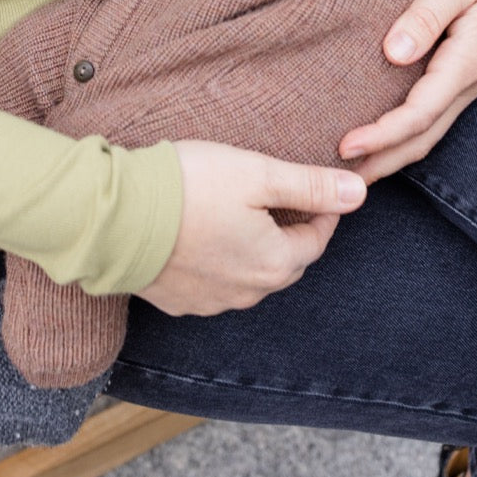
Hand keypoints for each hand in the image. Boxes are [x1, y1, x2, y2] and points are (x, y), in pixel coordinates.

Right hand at [135, 139, 366, 316]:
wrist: (116, 217)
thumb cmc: (189, 188)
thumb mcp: (257, 174)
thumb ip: (310, 185)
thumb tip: (360, 191)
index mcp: (272, 263)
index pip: (315, 241)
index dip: (323, 212)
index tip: (320, 190)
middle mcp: (246, 293)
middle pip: (284, 262)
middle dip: (291, 233)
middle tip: (284, 199)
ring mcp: (210, 302)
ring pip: (249, 275)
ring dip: (254, 249)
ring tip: (242, 214)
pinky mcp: (178, 301)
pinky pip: (213, 284)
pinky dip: (219, 261)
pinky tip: (204, 235)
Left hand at [338, 0, 476, 183]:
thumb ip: (426, 15)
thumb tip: (394, 52)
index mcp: (467, 60)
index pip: (420, 112)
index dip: (382, 134)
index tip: (345, 146)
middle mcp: (469, 79)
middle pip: (423, 136)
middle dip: (383, 161)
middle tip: (337, 178)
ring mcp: (466, 80)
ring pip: (428, 131)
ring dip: (392, 154)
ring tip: (351, 170)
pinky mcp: (459, 73)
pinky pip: (431, 115)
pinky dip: (403, 135)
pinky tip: (379, 137)